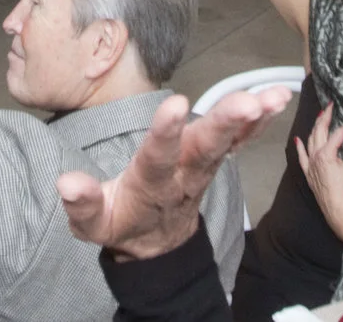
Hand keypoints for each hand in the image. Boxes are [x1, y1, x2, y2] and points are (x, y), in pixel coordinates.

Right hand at [59, 86, 294, 260]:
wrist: (156, 245)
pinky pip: (241, 141)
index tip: (176, 106)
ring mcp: (203, 168)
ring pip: (228, 142)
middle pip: (204, 148)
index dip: (165, 135)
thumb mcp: (93, 223)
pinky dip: (261, 121)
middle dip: (224, 124)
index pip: (157, 159)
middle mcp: (182, 174)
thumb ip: (82, 204)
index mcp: (149, 185)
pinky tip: (277, 98)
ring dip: (252, 119)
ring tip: (273, 97)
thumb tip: (65, 182)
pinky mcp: (216, 161)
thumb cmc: (121, 222)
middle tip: (246, 103)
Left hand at [293, 106, 342, 233]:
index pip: (338, 134)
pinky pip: (301, 158)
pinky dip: (300, 147)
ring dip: (315, 128)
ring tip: (319, 118)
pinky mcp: (309, 174)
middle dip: (325, 117)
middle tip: (330, 106)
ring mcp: (310, 165)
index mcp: (326, 153)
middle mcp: (315, 156)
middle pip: (319, 131)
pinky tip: (298, 140)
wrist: (338, 210)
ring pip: (310, 141)